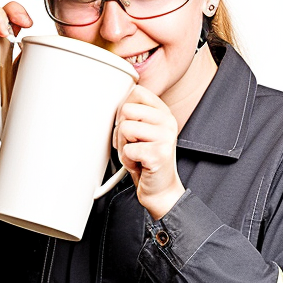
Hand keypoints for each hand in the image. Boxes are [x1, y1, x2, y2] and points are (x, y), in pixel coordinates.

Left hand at [113, 84, 184, 220]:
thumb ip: (134, 114)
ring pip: (124, 128)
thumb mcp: (142, 132)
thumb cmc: (147, 161)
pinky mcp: (158, 153)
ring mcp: (165, 136)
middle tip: (132, 144)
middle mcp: (167, 121)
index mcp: (164, 112)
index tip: (129, 126)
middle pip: (126, 110)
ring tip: (135, 155)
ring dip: (123, 146)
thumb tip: (115, 101)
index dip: (124, 110)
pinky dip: (127, 161)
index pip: (137, 92)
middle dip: (121, 131)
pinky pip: (127, 150)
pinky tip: (138, 165)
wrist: (160, 190)